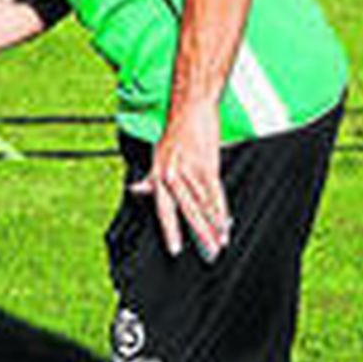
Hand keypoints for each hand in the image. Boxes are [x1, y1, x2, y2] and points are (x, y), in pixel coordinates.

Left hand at [131, 101, 230, 262]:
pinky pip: (215, 193)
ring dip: (213, 226)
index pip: (163, 209)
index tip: (175, 249)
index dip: (170, 230)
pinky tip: (226, 222)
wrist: (191, 107)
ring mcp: (190, 170)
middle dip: (198, 234)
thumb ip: (150, 177)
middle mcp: (172, 174)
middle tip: (208, 254)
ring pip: (203, 205)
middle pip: (186, 211)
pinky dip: (222, 209)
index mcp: (158, 174)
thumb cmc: (175, 131)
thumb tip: (136, 189)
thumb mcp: (157, 155)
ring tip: (220, 242)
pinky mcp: (207, 164)